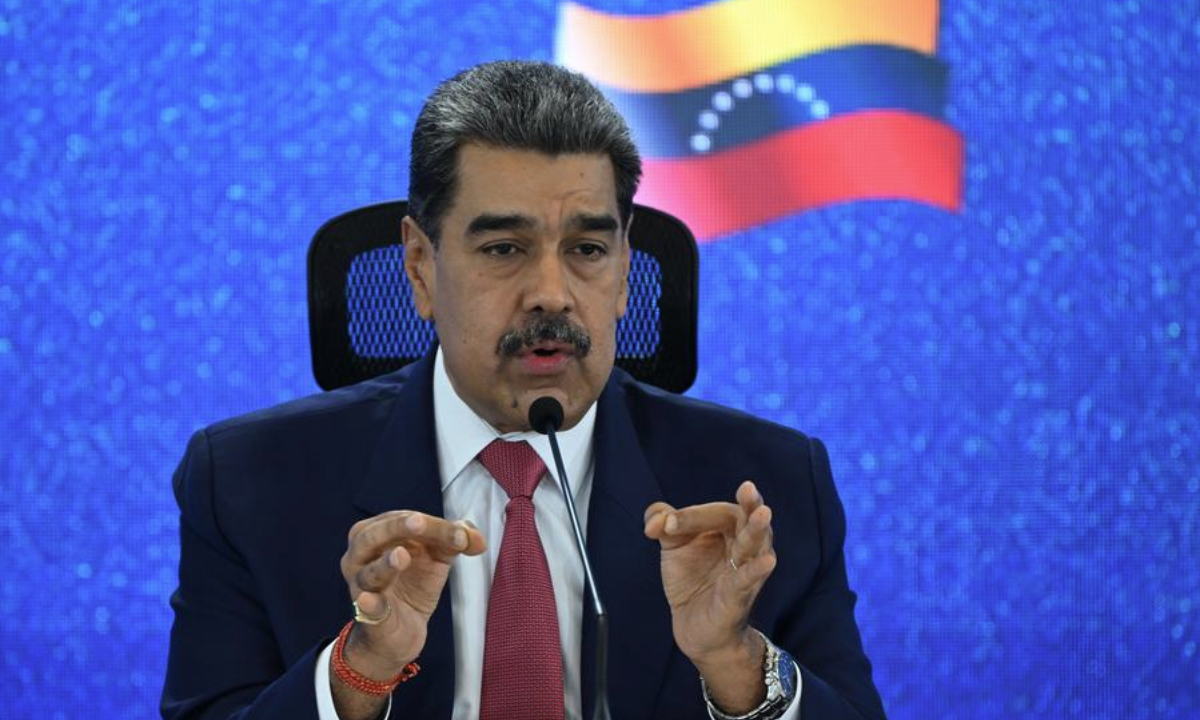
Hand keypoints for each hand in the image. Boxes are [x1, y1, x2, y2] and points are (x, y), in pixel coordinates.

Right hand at [339, 511, 485, 676]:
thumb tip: (479, 541)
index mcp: (378, 534)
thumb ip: (456, 540)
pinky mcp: (369, 617)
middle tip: (420, 523)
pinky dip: (369, 605)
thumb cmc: (413, 583)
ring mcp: (362, 587)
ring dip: (385, 564)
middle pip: (374, 536)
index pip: (402, 519)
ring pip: (369, 573)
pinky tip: (369, 600)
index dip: (433, 524)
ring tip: (402, 556)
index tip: (461, 534)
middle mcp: (362, 557)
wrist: (402, 632)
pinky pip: (367, 610)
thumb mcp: (437, 557)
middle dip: (398, 528)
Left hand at [644, 481, 776, 712]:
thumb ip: (662, 522)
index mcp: (728, 528)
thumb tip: (657, 522)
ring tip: (763, 513)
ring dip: (757, 530)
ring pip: (754, 546)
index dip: (690, 516)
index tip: (667, 525)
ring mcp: (743, 569)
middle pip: (745, 520)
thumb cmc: (692, 578)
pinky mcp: (739, 595)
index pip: (715, 512)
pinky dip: (757, 570)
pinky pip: (748, 580)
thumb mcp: (673, 545)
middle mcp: (741, 545)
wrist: (693, 625)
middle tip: (748, 488)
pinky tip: (767, 561)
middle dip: (749, 504)